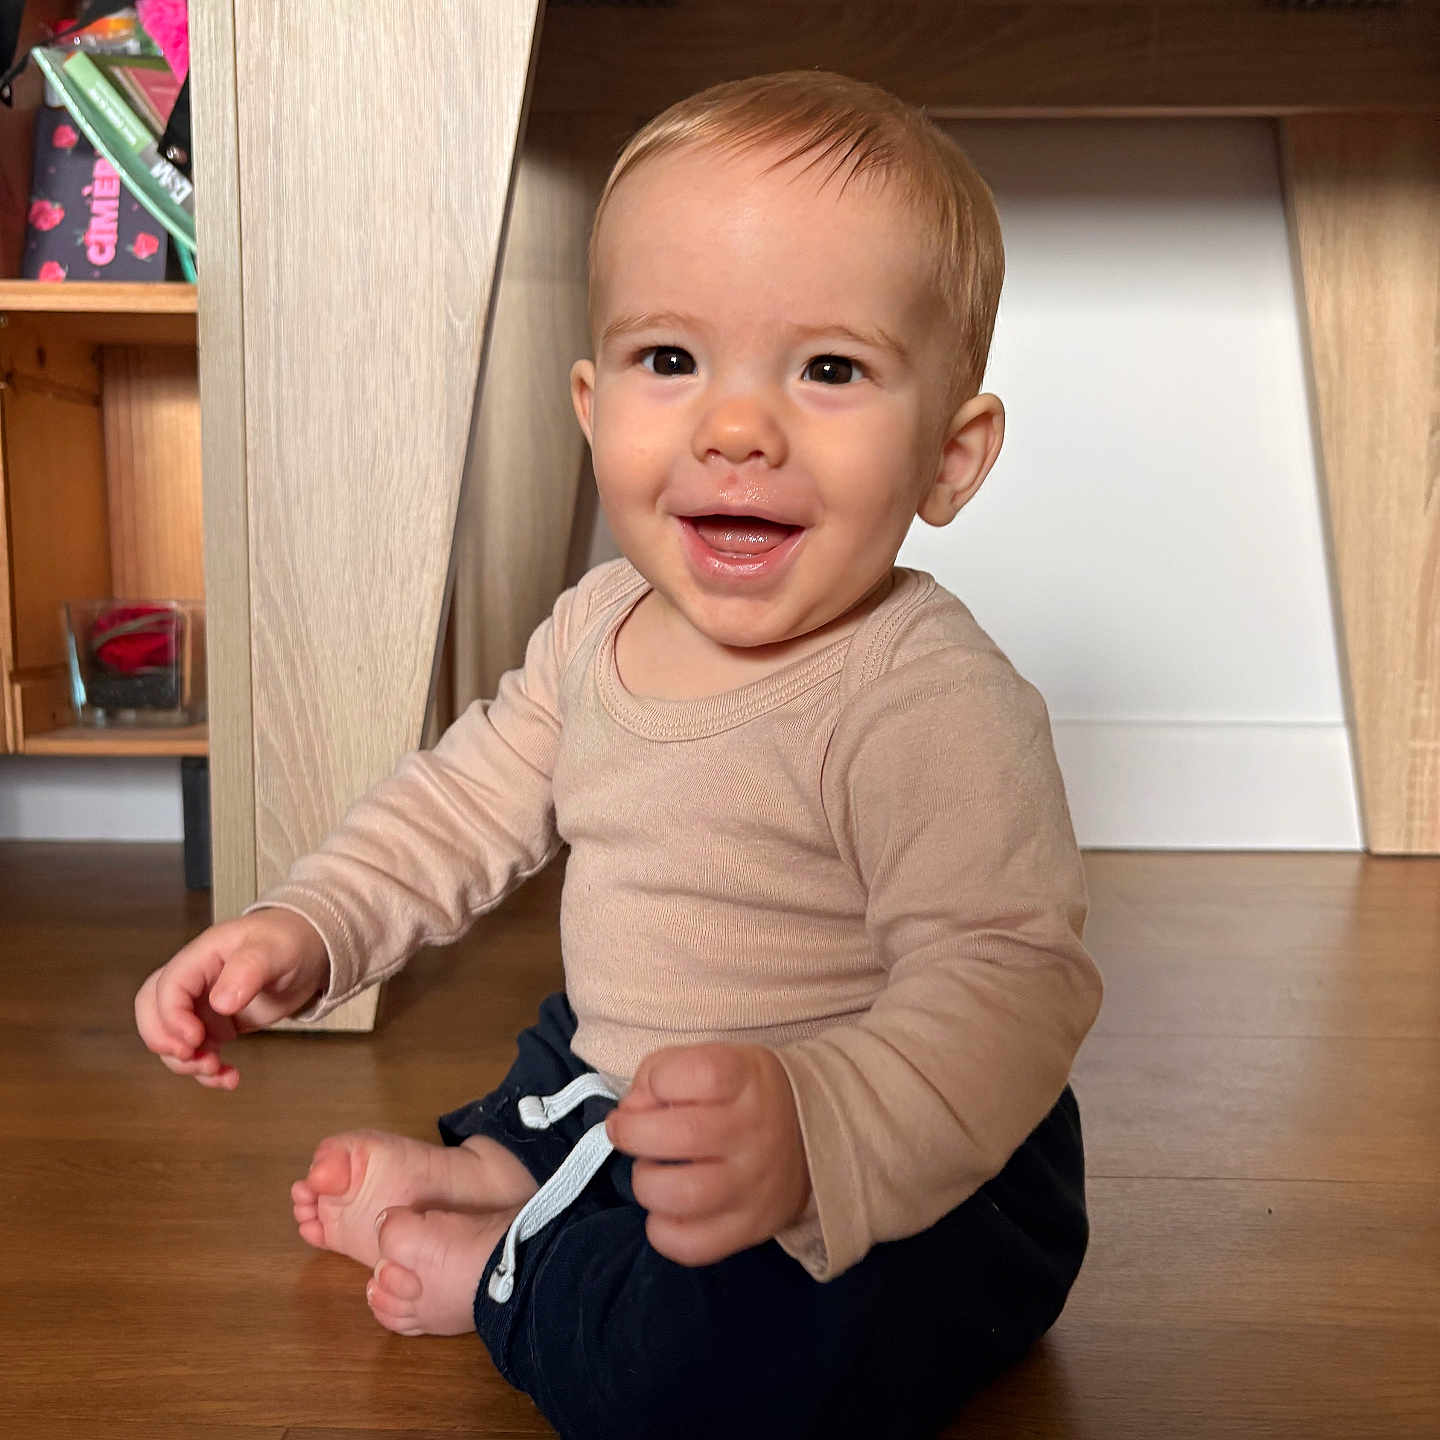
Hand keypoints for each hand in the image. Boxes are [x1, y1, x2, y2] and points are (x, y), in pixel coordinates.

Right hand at [134, 908, 327, 1089]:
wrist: (308, 951)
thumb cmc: (289, 941)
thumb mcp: (274, 951)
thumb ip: (248, 971)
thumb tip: (221, 1004)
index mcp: (201, 956)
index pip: (166, 987)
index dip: (172, 1017)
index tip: (195, 1039)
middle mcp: (194, 981)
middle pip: (152, 1011)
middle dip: (164, 1041)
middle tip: (193, 1059)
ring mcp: (202, 1005)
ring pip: (171, 1038)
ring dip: (186, 1063)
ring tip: (218, 1072)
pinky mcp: (215, 1025)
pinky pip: (197, 1052)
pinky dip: (207, 1071)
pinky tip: (229, 1078)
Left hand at [605, 1043, 810, 1266]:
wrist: (810, 1133)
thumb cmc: (743, 1093)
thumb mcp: (715, 1058)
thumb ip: (662, 1071)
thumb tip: (631, 1111)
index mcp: (746, 1080)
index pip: (701, 1074)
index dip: (659, 1079)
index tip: (653, 1088)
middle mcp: (753, 1132)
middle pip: (682, 1135)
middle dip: (632, 1133)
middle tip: (628, 1131)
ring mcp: (753, 1185)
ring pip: (682, 1195)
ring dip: (646, 1182)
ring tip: (652, 1171)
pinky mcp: (749, 1227)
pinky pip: (692, 1246)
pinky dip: (663, 1230)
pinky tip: (666, 1209)